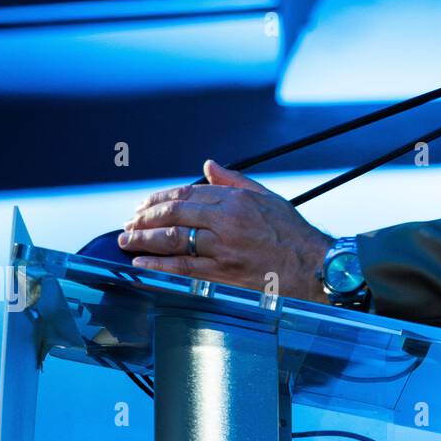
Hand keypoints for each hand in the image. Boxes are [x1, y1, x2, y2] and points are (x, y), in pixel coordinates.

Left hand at [119, 159, 331, 303]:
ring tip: (127, 240)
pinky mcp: (224, 275)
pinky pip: (183, 269)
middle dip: (146, 217)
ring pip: (174, 240)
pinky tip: (141, 263)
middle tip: (129, 222)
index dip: (160, 198)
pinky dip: (158, 265)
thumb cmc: (292, 233)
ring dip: (145, 239)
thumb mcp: (267, 198)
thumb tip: (208, 165)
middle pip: (175, 214)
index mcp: (237, 201)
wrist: (313, 267)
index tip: (145, 204)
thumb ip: (234, 181)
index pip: (188, 194)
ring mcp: (224, 250)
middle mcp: (228, 222)